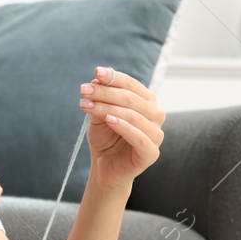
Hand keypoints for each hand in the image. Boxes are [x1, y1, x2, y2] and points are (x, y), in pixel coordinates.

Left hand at [80, 66, 164, 190]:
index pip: (132, 85)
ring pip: (134, 116)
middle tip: (84, 90)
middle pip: (131, 99)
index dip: (114, 77)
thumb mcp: (100, 114)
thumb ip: (102, 98)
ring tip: (87, 105)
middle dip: (106, 92)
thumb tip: (99, 78)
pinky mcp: (151, 153)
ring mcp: (156, 135)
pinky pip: (139, 137)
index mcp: (147, 102)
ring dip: (108, 108)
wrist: (105, 167)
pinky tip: (108, 120)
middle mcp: (156, 115)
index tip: (96, 72)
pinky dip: (123, 126)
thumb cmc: (105, 138)